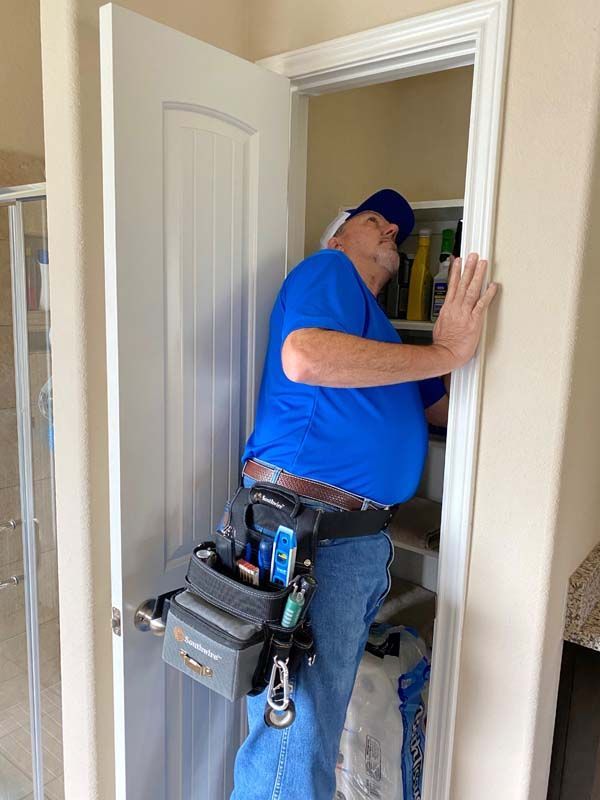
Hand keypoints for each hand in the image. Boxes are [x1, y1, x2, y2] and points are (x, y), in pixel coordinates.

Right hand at [432, 253, 497, 369]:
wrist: (446, 353)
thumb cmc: (443, 344)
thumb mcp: (441, 325)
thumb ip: (448, 316)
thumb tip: (450, 313)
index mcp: (447, 309)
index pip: (452, 286)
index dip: (455, 272)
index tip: (457, 262)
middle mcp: (456, 308)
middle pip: (462, 284)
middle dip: (468, 268)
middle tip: (473, 256)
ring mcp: (465, 313)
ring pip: (472, 290)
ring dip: (477, 275)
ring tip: (481, 264)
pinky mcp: (474, 320)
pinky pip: (482, 304)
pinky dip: (488, 294)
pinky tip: (492, 286)